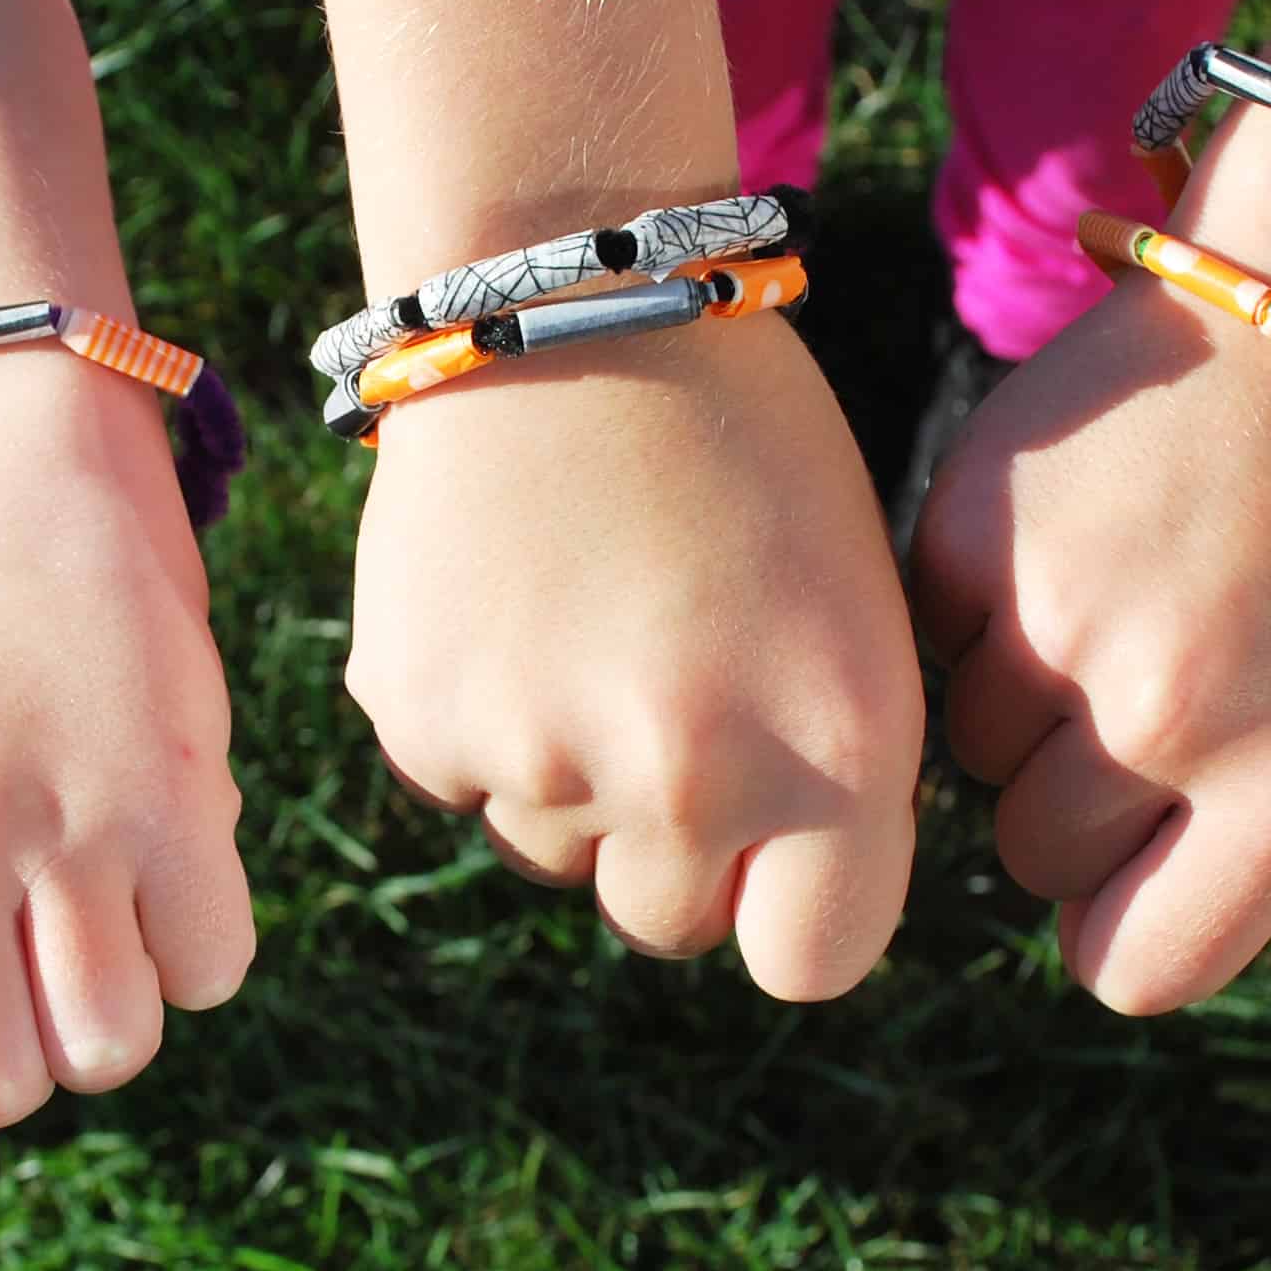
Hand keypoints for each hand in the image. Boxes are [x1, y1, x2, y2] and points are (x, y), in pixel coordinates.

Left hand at [0, 356, 252, 1128]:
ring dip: (113, 1020)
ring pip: (112, 1047)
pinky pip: (214, 972)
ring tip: (102, 942)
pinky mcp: (180, 800)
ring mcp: (72, 822)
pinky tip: (167, 889)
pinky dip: (197, 955)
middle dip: (22, 1060)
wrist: (37, 538)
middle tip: (29, 978)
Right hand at [345, 313, 923, 1000]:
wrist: (573, 306)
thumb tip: (770, 887)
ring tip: (588, 623)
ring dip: (573, 778)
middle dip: (677, 846)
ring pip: (556, 854)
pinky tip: (513, 604)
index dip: (794, 904)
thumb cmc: (747, 449)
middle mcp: (691, 777)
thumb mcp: (852, 608)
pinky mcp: (417, 716)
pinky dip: (484, 720)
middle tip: (670, 702)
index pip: (812, 964)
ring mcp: (539, 753)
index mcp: (837, 750)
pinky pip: (464, 781)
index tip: (776, 845)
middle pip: (669, 924)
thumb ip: (831, 771)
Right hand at [909, 270, 1270, 1012]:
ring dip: (1008, 699)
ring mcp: (1060, 626)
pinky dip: (967, 609)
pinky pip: (926, 637)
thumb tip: (1077, 909)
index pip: (1139, 964)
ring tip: (1085, 596)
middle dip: (1057, 796)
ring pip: (966, 747)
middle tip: (1107, 696)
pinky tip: (1041, 543)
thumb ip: (1228, 833)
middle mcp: (1173, 722)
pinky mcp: (970, 538)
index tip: (1102, 887)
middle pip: (1034, 852)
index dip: (1109, 929)